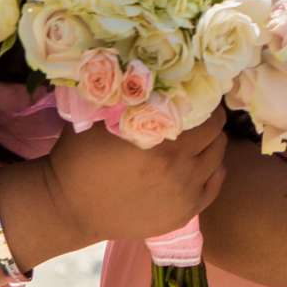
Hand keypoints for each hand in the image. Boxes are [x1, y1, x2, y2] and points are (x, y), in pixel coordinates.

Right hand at [42, 107, 228, 244]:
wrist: (68, 208)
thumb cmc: (80, 157)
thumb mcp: (101, 117)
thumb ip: (133, 98)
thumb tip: (160, 72)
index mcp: (160, 141)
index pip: (206, 114)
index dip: (204, 101)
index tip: (197, 94)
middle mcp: (178, 168)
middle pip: (217, 135)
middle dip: (210, 121)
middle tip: (197, 116)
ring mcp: (184, 194)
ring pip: (218, 158)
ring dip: (210, 145)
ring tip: (195, 139)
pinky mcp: (183, 215)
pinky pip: (214, 187)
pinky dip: (211, 171)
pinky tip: (198, 164)